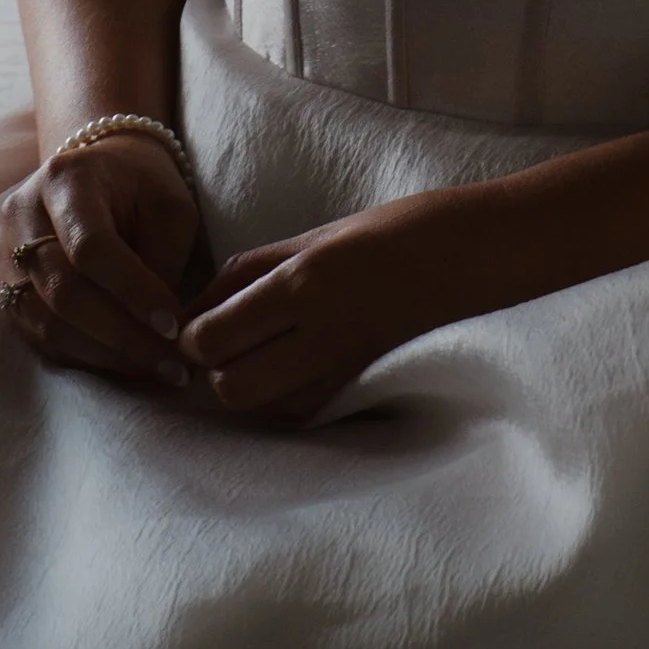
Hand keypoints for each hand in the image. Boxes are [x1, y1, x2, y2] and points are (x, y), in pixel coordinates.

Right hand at [0, 132, 200, 390]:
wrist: (95, 169)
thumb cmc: (141, 185)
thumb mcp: (169, 206)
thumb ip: (163, 261)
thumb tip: (161, 330)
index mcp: (65, 179)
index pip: (90, 247)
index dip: (133, 292)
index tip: (175, 326)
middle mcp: (22, 215)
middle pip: (63, 289)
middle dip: (122, 335)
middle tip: (172, 364)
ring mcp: (5, 254)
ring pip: (46, 321)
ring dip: (105, 355)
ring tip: (154, 369)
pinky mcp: (6, 287)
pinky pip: (39, 335)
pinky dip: (84, 356)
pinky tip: (123, 364)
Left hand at [180, 188, 483, 421]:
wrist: (460, 258)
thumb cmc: (380, 234)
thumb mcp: (303, 240)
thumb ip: (241, 277)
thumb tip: (189, 312)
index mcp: (301, 283)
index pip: (213, 338)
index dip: (191, 337)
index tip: (196, 322)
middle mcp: (319, 333)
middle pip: (231, 387)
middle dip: (214, 370)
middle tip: (223, 343)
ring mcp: (341, 368)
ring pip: (260, 409)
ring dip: (245, 387)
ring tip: (257, 353)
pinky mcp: (356, 388)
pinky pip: (296, 413)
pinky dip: (278, 398)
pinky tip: (287, 368)